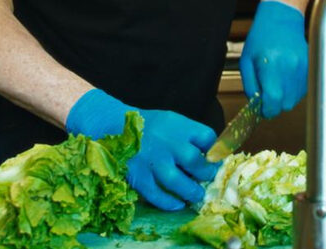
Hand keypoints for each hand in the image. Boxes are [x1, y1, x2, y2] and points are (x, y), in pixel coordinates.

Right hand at [66, 89, 217, 210]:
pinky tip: (177, 204)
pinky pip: (158, 195)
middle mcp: (167, 142)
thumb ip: (188, 136)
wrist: (111, 125)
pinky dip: (170, 202)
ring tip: (196, 195)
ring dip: (191, 191)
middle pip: (195, 161)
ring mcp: (153, 161)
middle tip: (207, 178)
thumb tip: (209, 158)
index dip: (214, 150)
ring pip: (178, 182)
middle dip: (206, 173)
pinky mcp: (139, 176)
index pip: (206, 137)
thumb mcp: (170, 121)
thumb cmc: (147, 126)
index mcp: (177, 125)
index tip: (213, 159)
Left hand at [240, 0, 307, 117]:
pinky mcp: (310, 69)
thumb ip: (250, 86)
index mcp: (271, 66)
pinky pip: (302, 90)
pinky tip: (285, 76)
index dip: (266, 110)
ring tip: (276, 80)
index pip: (273, 102)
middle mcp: (290, 68)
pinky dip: (292, 90)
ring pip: (295, 99)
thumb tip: (256, 104)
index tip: (262, 109)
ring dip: (284, 97)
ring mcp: (302, 69)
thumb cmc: (262, 37)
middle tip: (266, 93)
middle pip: (285, 105)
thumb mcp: (246, 61)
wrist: (282, 19)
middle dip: (275, 104)